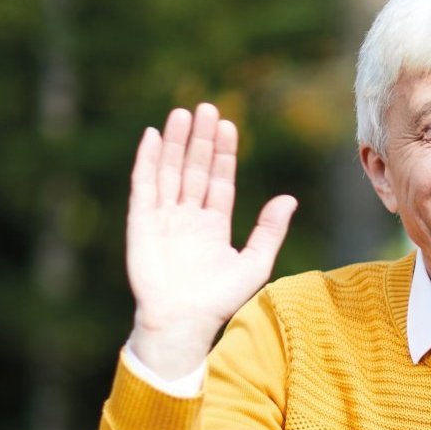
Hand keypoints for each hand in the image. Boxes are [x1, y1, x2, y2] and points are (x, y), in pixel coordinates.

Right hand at [125, 102, 297, 378]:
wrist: (184, 322)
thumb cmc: (219, 300)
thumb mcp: (254, 262)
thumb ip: (269, 230)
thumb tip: (289, 198)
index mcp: (213, 225)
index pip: (219, 180)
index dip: (224, 153)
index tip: (230, 126)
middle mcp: (187, 217)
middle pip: (195, 169)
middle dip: (202, 139)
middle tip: (208, 107)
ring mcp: (163, 218)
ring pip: (171, 171)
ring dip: (177, 143)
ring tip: (184, 113)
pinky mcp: (141, 222)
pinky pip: (144, 186)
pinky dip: (148, 161)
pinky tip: (153, 136)